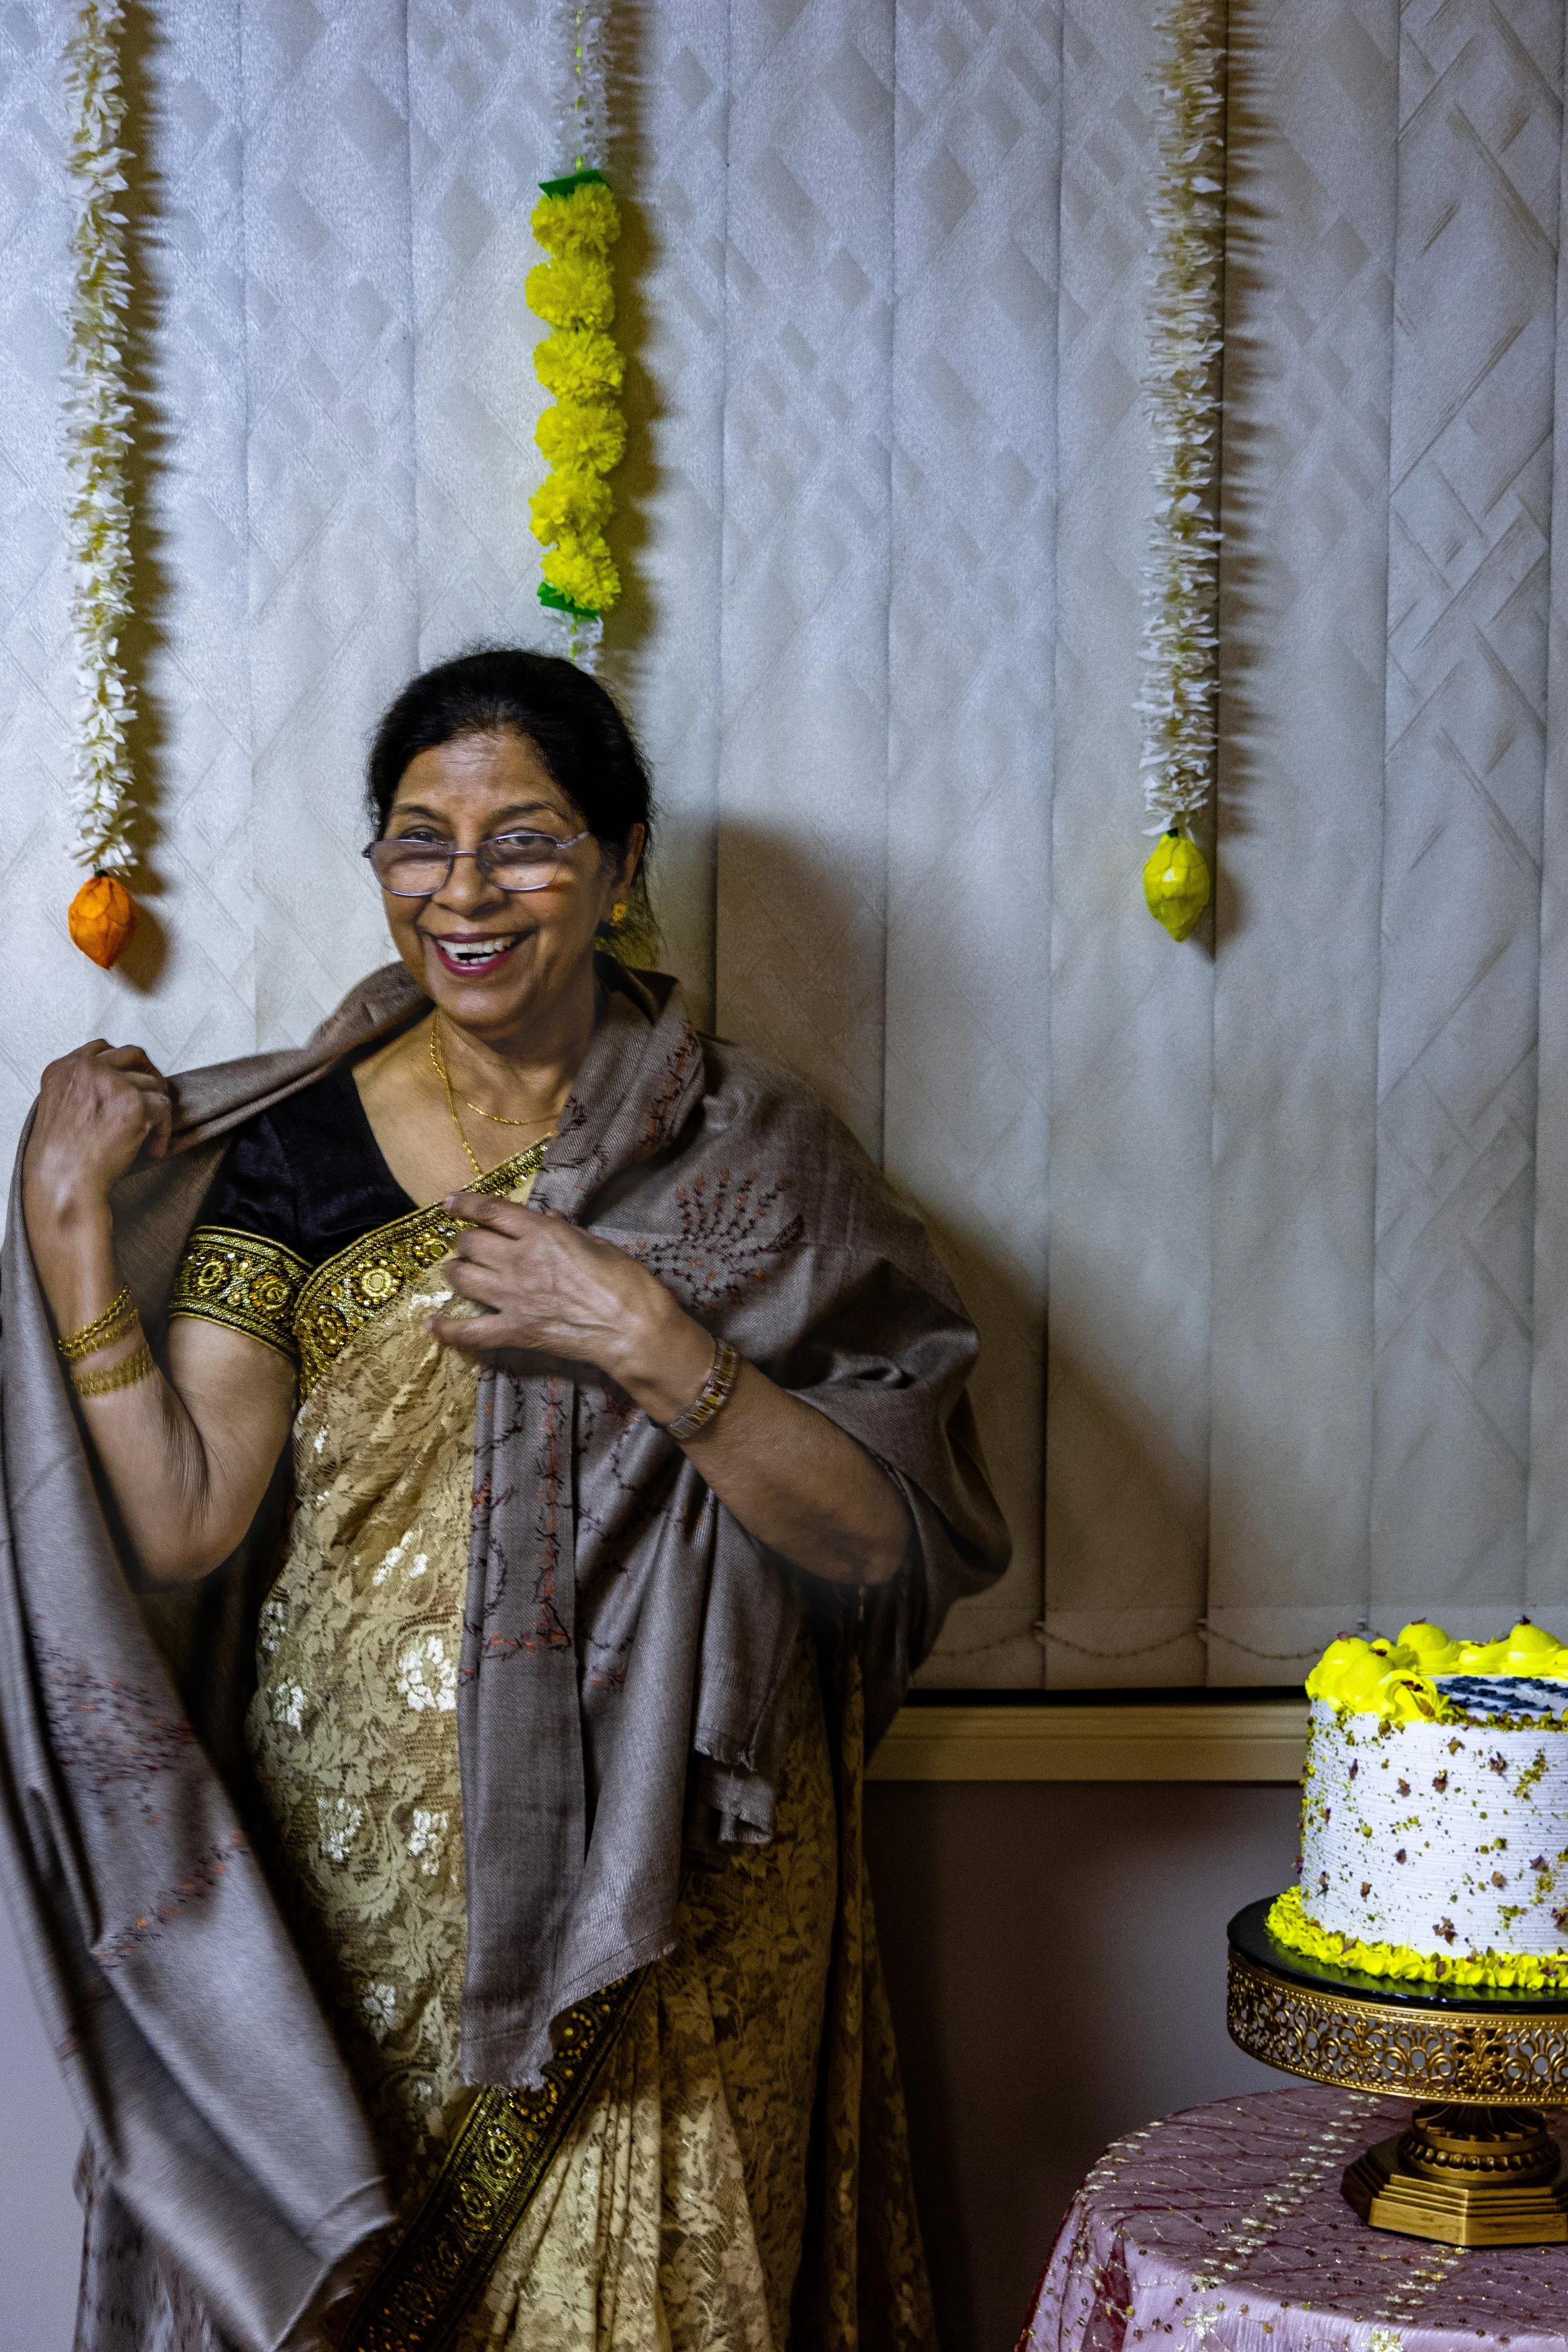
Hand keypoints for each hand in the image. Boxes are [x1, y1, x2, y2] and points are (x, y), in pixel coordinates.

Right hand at [25, 1041, 172, 1232]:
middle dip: (148, 1074)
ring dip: (155, 1112)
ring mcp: (112, 1083)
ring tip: (147, 1139)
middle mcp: (86, 1069)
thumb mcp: (60, 1108)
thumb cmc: (60, 1157)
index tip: (131, 1078)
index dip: (122, 1063)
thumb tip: (118, 1084)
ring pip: (153, 1085)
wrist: (63, 1180)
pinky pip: (164, 1109)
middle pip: (133, 1055)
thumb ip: (82, 1088)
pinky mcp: (134, 1103)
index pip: (101, 1048)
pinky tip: (152, 1150)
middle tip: (154, 1097)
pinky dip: (163, 1132)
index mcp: (64, 1069)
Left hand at [429, 1191, 713, 1418]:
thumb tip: (547, 1217)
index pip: (491, 1211)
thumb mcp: (598, 1243)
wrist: (634, 1328)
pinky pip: (470, 1331)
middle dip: (464, 1242)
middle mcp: (519, 1260)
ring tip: (454, 1272)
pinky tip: (432, 1324)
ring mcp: (513, 1297)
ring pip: (463, 1278)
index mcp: (542, 1233)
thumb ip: (565, 1230)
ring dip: (454, 1272)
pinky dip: (447, 1328)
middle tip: (466, 1245)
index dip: (465, 1204)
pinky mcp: (515, 1330)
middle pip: (472, 1244)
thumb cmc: (626, 1281)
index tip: (449, 1203)